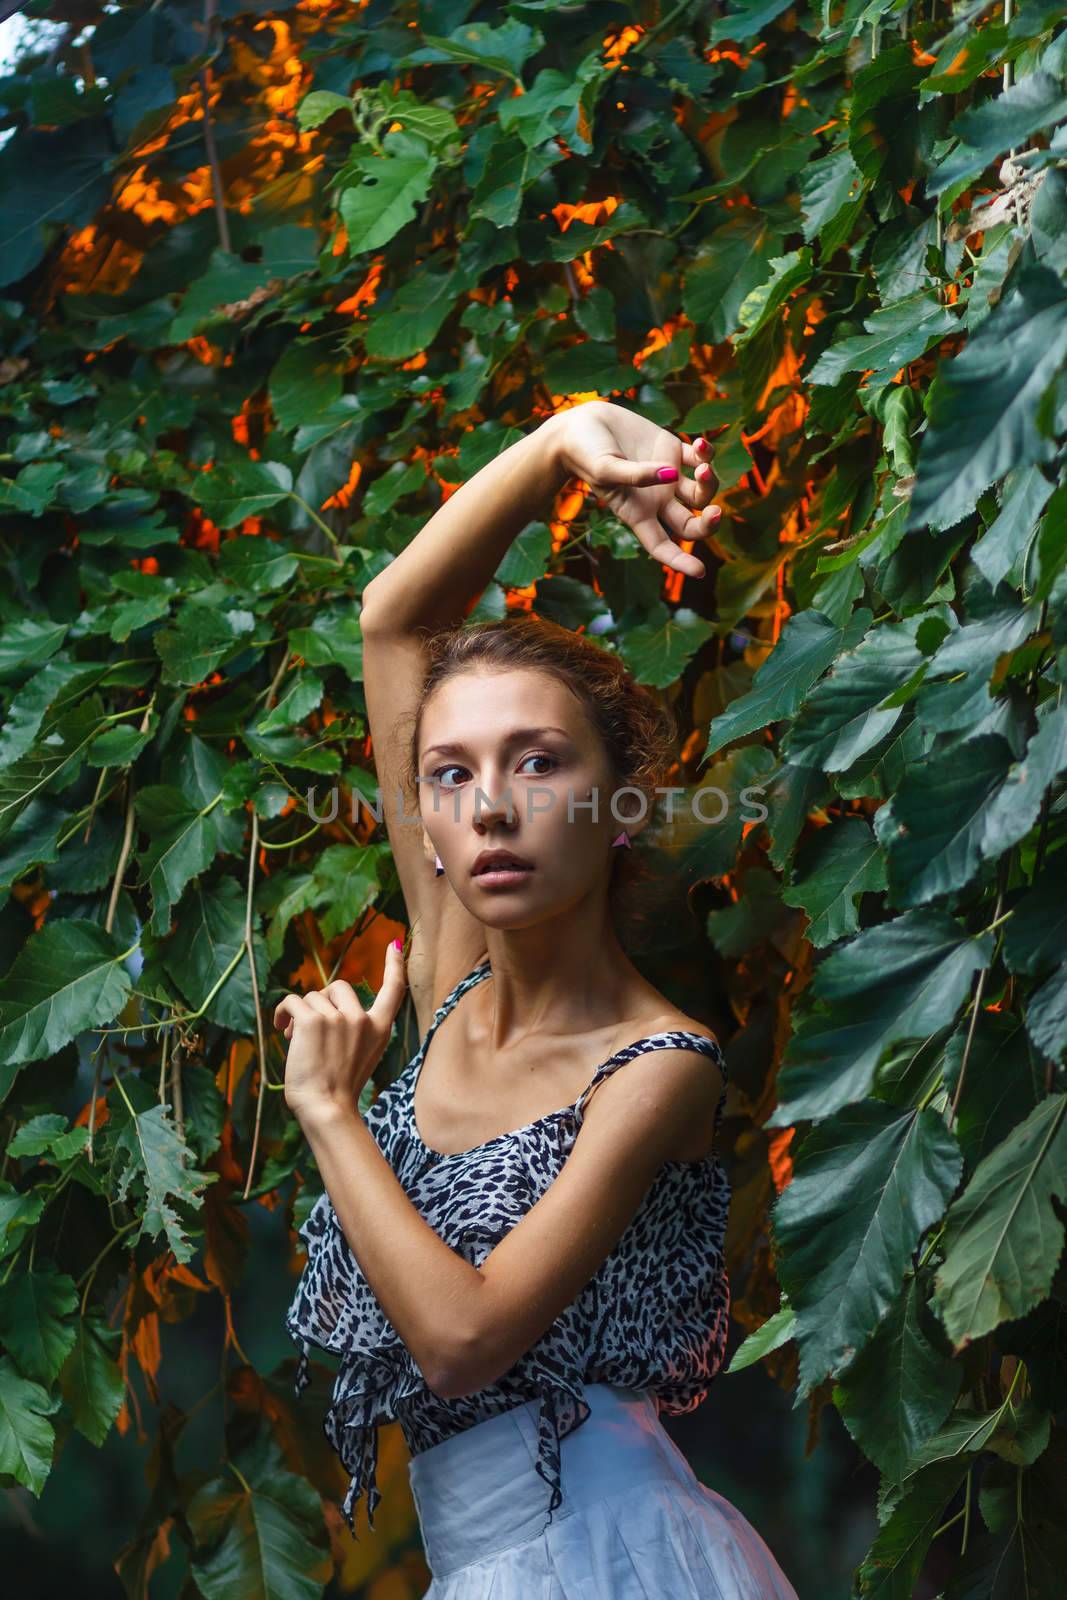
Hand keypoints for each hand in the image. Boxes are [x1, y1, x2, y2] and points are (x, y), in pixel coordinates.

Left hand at [275, 941, 407, 1127]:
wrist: (327, 1108)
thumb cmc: (338, 1090)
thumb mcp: (360, 1056)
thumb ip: (352, 1029)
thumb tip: (320, 1004)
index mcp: (379, 1029)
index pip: (393, 990)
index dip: (394, 966)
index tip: (395, 946)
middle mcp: (362, 1019)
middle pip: (338, 987)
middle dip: (320, 1002)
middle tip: (309, 1026)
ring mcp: (339, 1017)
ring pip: (311, 998)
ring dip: (299, 1015)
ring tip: (294, 1039)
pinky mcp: (313, 1020)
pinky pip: (292, 1002)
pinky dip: (282, 1014)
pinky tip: (281, 1029)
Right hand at [551, 400, 721, 577]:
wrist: (583, 425)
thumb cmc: (585, 453)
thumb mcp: (605, 469)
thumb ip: (635, 476)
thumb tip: (671, 475)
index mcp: (637, 514)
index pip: (661, 547)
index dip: (680, 562)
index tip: (700, 571)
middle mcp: (656, 501)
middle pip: (691, 526)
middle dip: (708, 524)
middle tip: (716, 511)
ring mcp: (667, 478)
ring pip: (701, 492)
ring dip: (709, 481)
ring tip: (702, 464)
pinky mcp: (673, 451)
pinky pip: (700, 458)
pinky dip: (707, 453)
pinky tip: (701, 442)